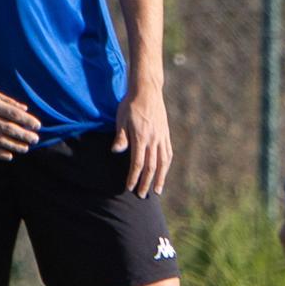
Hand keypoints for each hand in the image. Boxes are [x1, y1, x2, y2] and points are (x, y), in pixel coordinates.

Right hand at [0, 82, 40, 159]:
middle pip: (8, 128)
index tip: (37, 126)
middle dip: (24, 135)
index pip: (13, 114)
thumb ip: (8, 101)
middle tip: (35, 139)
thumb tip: (25, 108)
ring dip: (14, 145)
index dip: (27, 121)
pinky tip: (9, 156)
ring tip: (25, 148)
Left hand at [112, 81, 171, 196]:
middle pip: (151, 167)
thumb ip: (121, 136)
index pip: (137, 163)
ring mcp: (161, 137)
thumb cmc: (130, 104)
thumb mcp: (121, 119)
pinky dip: (166, 165)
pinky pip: (168, 153)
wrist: (147, 90)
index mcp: (141, 137)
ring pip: (163, 162)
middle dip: (146, 183)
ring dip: (160, 178)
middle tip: (142, 195)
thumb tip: (116, 151)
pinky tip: (163, 172)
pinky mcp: (166, 134)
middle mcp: (153, 139)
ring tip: (157, 190)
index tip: (129, 187)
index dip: (133, 177)